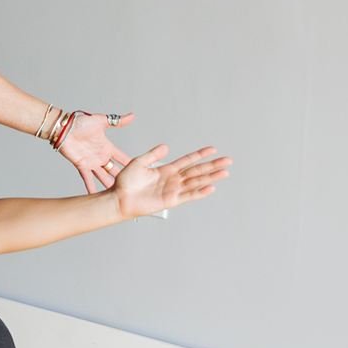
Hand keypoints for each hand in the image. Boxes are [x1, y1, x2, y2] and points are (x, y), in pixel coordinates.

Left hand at [58, 110, 133, 192]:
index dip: (132, 164)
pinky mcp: (81, 165)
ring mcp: (91, 162)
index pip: (122, 158)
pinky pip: (87, 178)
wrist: (63, 127)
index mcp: (107, 147)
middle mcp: (100, 156)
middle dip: (123, 180)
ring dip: (110, 186)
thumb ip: (117, 121)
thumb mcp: (101, 121)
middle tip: (133, 190)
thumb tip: (132, 116)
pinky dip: (91, 187)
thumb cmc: (79, 122)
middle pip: (115, 171)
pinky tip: (95, 196)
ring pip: (103, 177)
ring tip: (118, 197)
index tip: (142, 172)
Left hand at [111, 143, 229, 218]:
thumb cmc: (126, 182)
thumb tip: (165, 146)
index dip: (200, 155)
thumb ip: (152, 155)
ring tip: (225, 172)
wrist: (119, 198)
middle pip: (197, 171)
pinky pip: (189, 195)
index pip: (187, 160)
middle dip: (212, 165)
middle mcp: (173, 179)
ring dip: (211, 177)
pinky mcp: (171, 200)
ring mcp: (173, 190)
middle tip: (228, 160)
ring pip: (197, 182)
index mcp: (166, 169)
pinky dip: (200, 192)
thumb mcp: (138, 163)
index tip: (213, 149)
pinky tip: (211, 188)